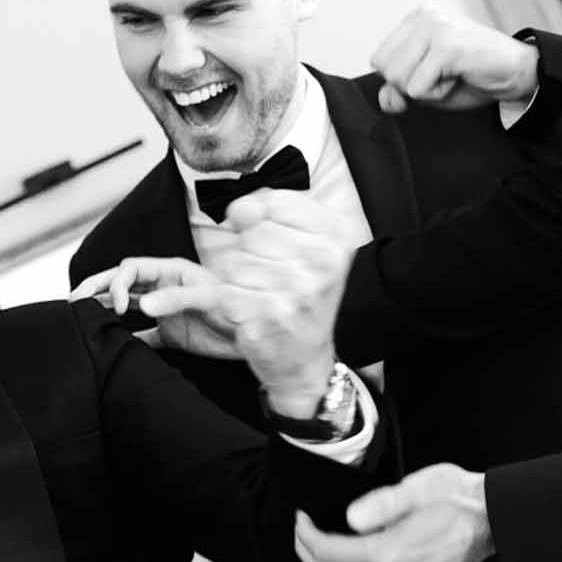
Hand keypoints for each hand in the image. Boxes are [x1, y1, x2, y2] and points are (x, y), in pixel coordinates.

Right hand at [70, 257, 240, 358]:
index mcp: (171, 271)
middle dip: (96, 287)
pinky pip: (139, 335)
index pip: (131, 269)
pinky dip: (124, 339)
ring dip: (104, 308)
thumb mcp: (209, 299)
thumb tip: (142, 304)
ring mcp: (164, 311)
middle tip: (75, 299)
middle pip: (121, 282)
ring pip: (125, 305)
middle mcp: (163, 288)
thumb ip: (175, 299)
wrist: (257, 337)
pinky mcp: (169, 335)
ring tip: (81, 316)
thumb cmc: (238, 310)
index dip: (118, 284)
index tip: (118, 307)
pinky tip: (110, 345)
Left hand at [215, 190, 355, 411]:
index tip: (273, 242)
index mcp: (336, 236)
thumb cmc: (301, 297)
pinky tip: (251, 311)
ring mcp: (296, 290)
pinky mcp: (268, 316)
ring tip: (263, 296)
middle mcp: (322, 261)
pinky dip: (230, 302)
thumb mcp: (304, 246)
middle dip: (251, 254)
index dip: (260, 218)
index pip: (276, 202)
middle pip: (253, 234)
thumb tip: (238, 210)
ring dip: (239, 280)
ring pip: (235, 263)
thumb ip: (271, 214)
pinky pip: (225, 292)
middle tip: (272, 278)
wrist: (304, 358)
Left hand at [295, 464, 492, 561]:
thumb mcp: (419, 487)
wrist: (494, 519)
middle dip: (307, 554)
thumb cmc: (458, 497)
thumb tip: (350, 518)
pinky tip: (342, 559)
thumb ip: (382, 503)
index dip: (307, 536)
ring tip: (314, 543)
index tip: (301, 518)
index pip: (329, 554)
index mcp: (392, 554)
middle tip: (301, 530)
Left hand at [371, 6, 539, 115]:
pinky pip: (418, 88)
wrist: (515, 73)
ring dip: (426, 90)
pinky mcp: (447, 46)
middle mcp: (424, 16)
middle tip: (444, 74)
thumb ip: (398, 91)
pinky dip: (438, 94)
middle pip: (386, 71)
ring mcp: (435, 28)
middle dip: (412, 85)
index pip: (378, 60)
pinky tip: (459, 77)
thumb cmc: (470, 77)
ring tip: (451, 74)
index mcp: (415, 19)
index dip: (401, 79)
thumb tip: (387, 98)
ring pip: (398, 80)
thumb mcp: (425, 87)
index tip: (432, 72)